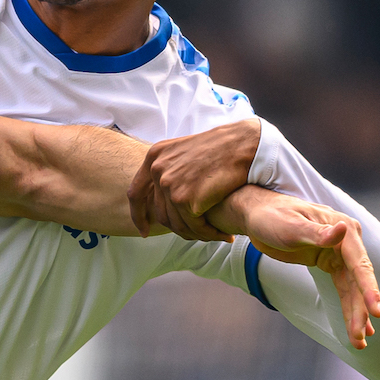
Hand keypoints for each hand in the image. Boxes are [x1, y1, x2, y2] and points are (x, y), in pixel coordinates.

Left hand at [129, 119, 259, 237]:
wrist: (244, 145)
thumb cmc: (222, 149)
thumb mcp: (186, 152)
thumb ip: (171, 169)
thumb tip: (162, 195)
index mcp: (155, 157)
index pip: (136, 193)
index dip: (138, 215)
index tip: (144, 230)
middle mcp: (158, 170)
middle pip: (160, 213)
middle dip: (179, 227)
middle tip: (198, 232)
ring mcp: (169, 184)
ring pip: (176, 223)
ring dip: (195, 233)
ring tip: (213, 234)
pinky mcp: (185, 199)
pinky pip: (193, 226)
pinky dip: (208, 233)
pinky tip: (222, 234)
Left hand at [211, 187, 379, 349]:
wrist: (258, 215)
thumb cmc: (272, 217)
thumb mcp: (290, 226)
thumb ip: (316, 233)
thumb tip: (343, 231)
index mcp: (345, 230)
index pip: (360, 265)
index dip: (368, 290)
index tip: (375, 312)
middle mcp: (348, 243)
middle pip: (358, 282)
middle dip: (361, 311)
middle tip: (362, 339)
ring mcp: (340, 254)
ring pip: (352, 289)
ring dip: (356, 315)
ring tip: (360, 343)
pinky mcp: (330, 263)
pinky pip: (343, 288)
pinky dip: (348, 307)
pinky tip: (355, 326)